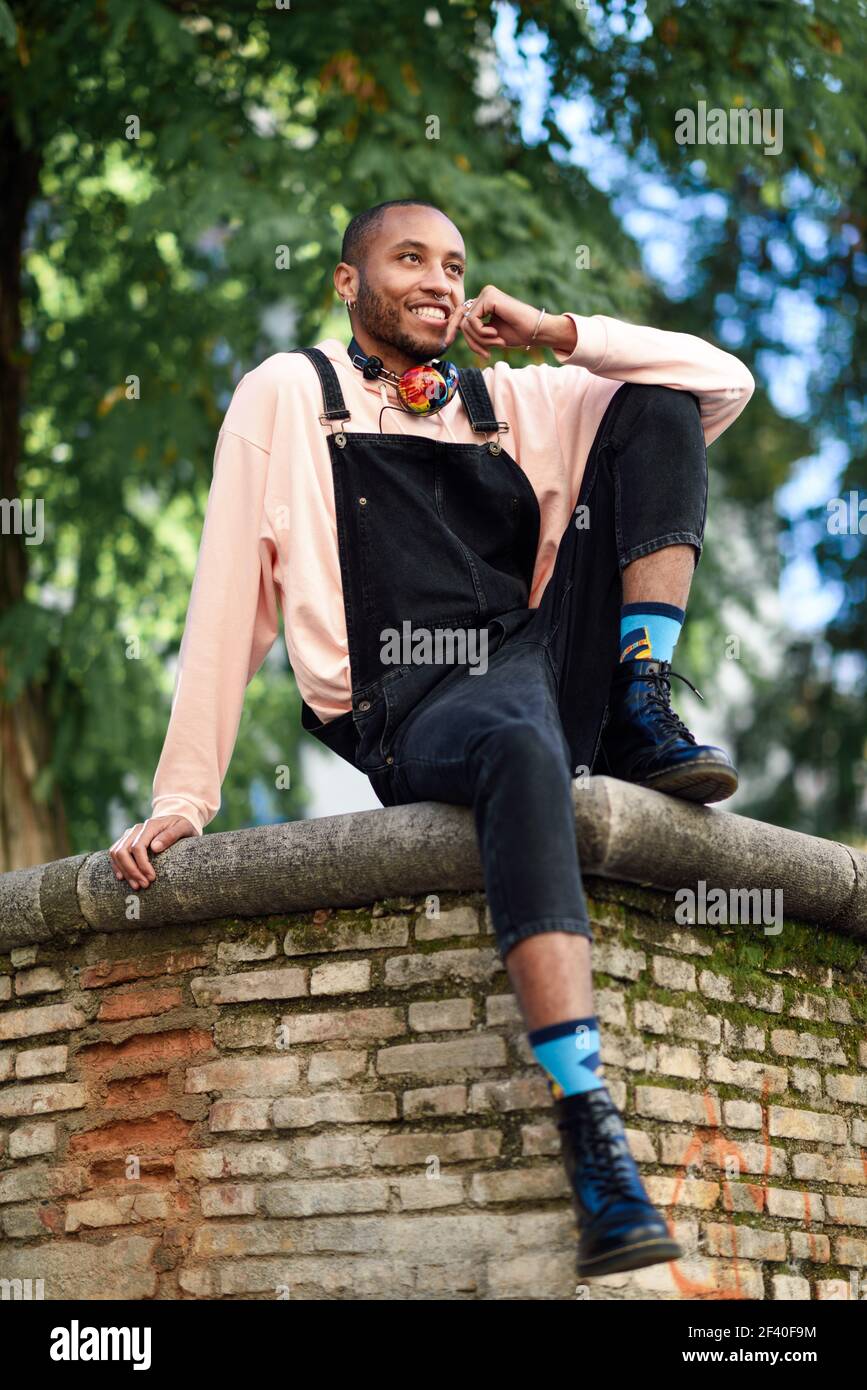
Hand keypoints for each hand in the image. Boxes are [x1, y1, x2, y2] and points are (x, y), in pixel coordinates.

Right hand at [109, 814, 196, 890]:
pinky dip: (116, 866)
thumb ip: (171, 835)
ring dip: (124, 871)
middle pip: (123, 851)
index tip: (151, 878)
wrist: (175, 819)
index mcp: (150, 825)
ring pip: (116, 853)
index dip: (142, 864)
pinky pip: (114, 853)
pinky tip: (122, 877)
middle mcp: (136, 829)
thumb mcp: (183, 828)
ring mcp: (129, 834)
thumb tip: (155, 847)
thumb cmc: (181, 826)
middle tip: (144, 885)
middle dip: (132, 871)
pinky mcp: (126, 840)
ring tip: (136, 885)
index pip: (138, 847)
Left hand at [444, 285, 570, 359]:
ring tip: (496, 342)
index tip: (446, 342)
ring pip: (466, 323)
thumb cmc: (517, 334)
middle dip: (470, 340)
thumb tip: (456, 330)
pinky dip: (482, 333)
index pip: (461, 316)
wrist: (535, 331)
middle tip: (484, 354)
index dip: (452, 329)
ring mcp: (486, 294)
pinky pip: (472, 320)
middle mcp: (484, 295)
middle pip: (461, 320)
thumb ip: (474, 331)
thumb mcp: (489, 335)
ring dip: (480, 340)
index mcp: (484, 303)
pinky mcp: (489, 297)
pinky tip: (496, 334)